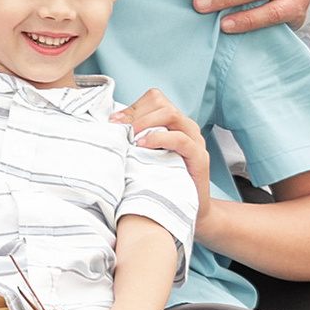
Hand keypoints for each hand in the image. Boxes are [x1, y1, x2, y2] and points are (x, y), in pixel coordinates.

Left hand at [122, 86, 211, 209]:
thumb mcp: (146, 156)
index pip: (154, 99)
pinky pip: (180, 139)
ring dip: (145, 122)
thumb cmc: (162, 183)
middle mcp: (187, 127)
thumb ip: (135, 139)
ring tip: (130, 137)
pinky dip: (159, 138)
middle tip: (118, 129)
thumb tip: (109, 127)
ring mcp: (196, 140)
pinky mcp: (200, 157)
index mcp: (174, 123)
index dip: (132, 108)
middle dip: (136, 114)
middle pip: (161, 103)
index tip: (113, 122)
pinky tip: (143, 146)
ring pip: (171, 114)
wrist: (185, 211)